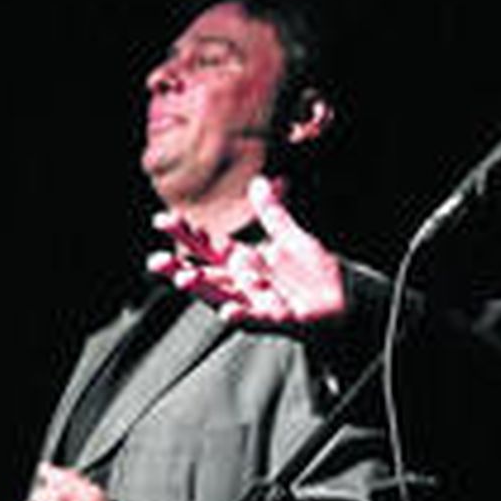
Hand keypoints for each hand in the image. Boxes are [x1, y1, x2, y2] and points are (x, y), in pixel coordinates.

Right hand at [148, 176, 346, 324]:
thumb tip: (258, 181)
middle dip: (180, 269)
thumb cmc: (315, 273)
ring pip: (222, 297)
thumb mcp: (292, 237)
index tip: (162, 219)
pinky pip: (256, 319)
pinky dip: (241, 316)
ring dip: (203, 290)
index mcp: (244, 262)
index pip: (208, 246)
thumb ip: (272, 213)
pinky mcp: (278, 319)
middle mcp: (244, 283)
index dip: (186, 234)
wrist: (345, 300)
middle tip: (156, 260)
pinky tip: (227, 311)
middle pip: (205, 275)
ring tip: (184, 278)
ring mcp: (258, 303)